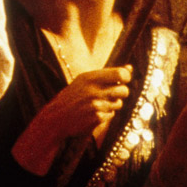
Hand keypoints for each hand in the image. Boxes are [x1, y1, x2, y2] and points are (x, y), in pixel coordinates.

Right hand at [11, 66, 130, 174]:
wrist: (57, 118)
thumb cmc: (73, 96)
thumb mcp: (86, 81)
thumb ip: (108, 74)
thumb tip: (130, 68)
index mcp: (90, 77)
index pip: (121, 74)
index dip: (126, 77)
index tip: (123, 80)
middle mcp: (94, 90)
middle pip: (124, 90)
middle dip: (121, 93)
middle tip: (111, 94)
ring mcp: (96, 105)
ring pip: (118, 104)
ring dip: (112, 105)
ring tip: (98, 104)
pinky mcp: (97, 118)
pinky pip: (111, 115)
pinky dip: (105, 115)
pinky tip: (93, 113)